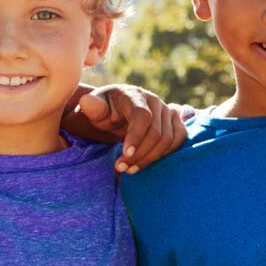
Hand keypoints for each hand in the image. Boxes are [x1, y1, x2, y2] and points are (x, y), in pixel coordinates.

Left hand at [61, 84, 186, 172]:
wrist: (118, 109)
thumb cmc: (104, 109)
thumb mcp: (95, 108)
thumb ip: (92, 107)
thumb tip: (87, 102)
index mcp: (135, 95)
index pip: (142, 116)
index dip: (136, 137)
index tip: (125, 154)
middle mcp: (155, 101)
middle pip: (156, 132)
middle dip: (139, 154)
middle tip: (121, 168)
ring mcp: (167, 110)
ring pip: (168, 139)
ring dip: (150, 158)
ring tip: (130, 169)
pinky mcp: (175, 121)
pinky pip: (179, 139)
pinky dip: (165, 154)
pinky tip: (147, 162)